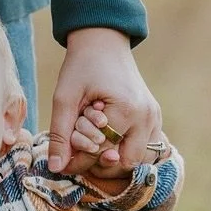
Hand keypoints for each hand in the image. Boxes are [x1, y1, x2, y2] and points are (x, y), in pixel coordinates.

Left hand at [48, 27, 162, 172]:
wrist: (103, 42)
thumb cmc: (82, 66)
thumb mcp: (64, 98)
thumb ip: (60, 135)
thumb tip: (55, 168)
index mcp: (127, 111)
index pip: (102, 154)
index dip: (80, 160)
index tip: (63, 159)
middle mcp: (147, 117)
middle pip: (126, 162)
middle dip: (101, 161)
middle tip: (83, 146)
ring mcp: (155, 117)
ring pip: (140, 159)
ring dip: (116, 157)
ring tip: (96, 140)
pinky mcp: (154, 117)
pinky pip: (146, 147)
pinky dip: (126, 148)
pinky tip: (108, 136)